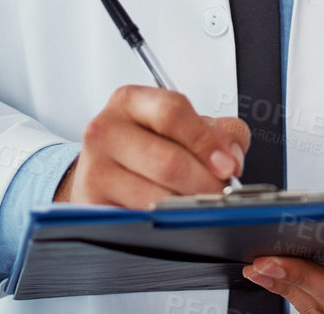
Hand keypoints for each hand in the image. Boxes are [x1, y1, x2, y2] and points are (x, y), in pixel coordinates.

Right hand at [54, 84, 250, 206]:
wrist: (103, 171)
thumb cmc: (147, 145)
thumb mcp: (182, 126)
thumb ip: (219, 132)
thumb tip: (231, 158)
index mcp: (130, 101)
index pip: (172, 112)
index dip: (206, 141)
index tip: (228, 164)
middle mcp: (106, 130)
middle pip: (166, 160)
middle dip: (203, 182)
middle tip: (220, 192)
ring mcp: (94, 168)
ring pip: (155, 195)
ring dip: (186, 205)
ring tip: (200, 205)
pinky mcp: (93, 203)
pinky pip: (139, 218)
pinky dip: (165, 221)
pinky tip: (175, 217)